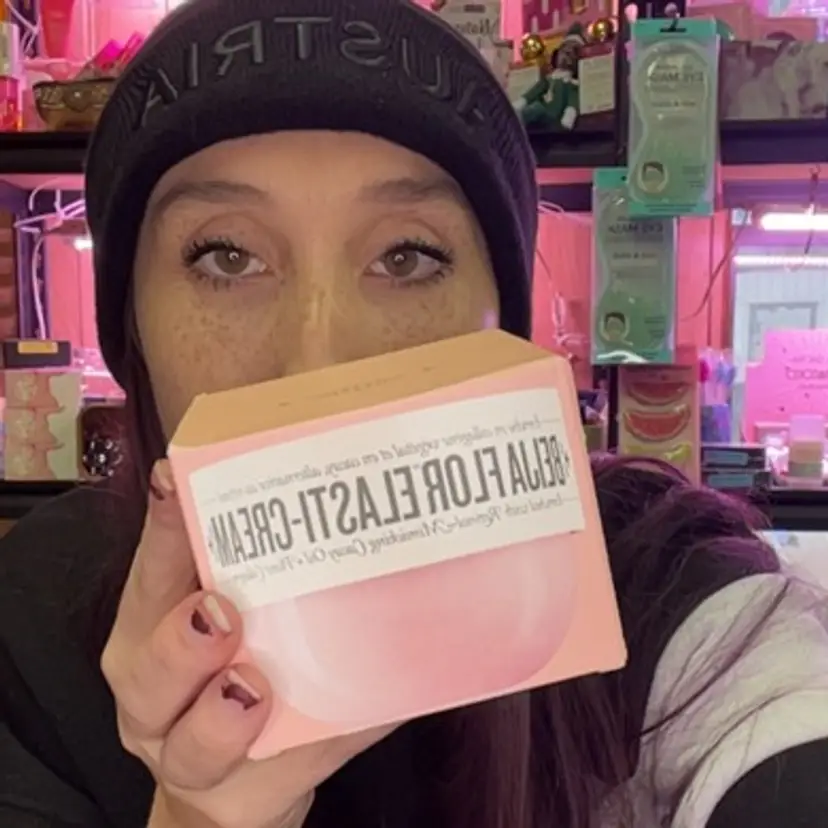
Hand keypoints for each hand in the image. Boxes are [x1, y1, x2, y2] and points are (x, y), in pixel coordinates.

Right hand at [101, 460, 392, 827]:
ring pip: (194, 745)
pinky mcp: (241, 800)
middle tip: (219, 613)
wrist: (232, 786)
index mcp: (148, 635)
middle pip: (147, 673)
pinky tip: (355, 714)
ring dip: (224, 716)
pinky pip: (285, 775)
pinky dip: (323, 745)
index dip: (160, 529)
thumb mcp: (234, 618)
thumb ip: (258, 569)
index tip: (175, 479)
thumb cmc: (230, 674)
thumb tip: (342, 497)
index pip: (149, 575)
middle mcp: (155, 699)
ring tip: (253, 687)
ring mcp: (189, 757)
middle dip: (181, 641)